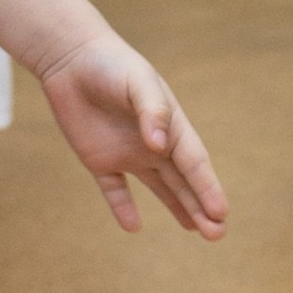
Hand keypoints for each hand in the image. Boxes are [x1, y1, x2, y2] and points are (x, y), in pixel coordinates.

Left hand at [37, 35, 226, 238]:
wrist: (71, 58)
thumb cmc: (111, 64)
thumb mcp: (137, 81)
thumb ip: (151, 111)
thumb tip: (159, 147)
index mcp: (170, 125)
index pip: (194, 163)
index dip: (209, 188)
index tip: (221, 212)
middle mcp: (154, 144)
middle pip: (183, 181)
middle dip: (201, 207)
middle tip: (217, 235)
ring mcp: (128, 153)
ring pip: (159, 188)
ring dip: (178, 209)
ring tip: (197, 231)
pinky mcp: (99, 160)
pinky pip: (114, 190)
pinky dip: (123, 208)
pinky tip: (133, 226)